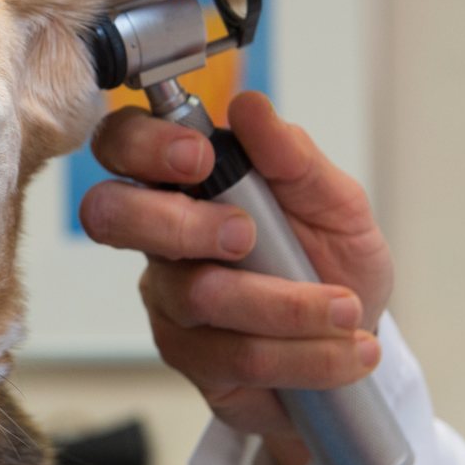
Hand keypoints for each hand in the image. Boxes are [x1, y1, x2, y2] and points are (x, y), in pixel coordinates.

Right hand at [79, 93, 392, 464]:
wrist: (355, 343)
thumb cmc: (333, 261)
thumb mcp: (337, 203)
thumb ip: (294, 158)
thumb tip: (249, 106)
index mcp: (187, 182)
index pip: (122, 144)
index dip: (141, 146)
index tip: (200, 158)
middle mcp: (162, 238)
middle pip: (109, 215)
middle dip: (177, 222)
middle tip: (245, 235)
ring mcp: (168, 300)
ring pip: (197, 295)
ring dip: (285, 304)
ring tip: (345, 310)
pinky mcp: (189, 358)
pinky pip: (234, 354)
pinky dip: (303, 354)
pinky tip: (344, 352)